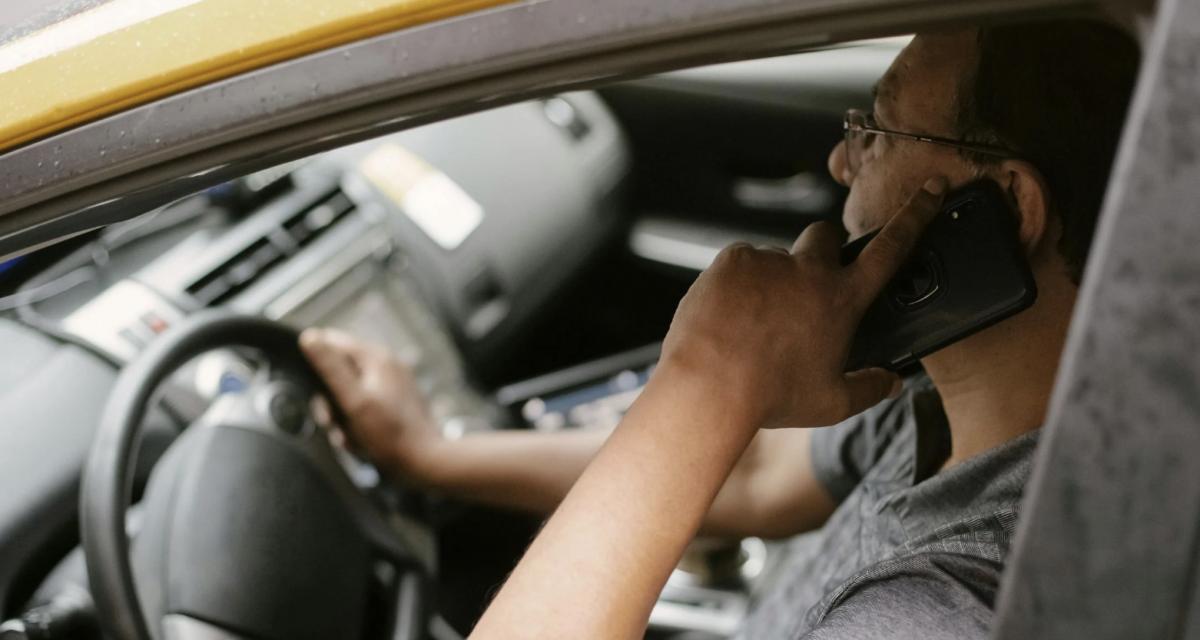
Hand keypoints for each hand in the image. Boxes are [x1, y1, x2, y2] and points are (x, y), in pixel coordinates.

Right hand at [299, 328, 441, 481]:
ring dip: (342, 418)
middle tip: (332, 422)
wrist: (427, 462)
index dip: (315, 364)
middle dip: (330, 400)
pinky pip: (364, 408)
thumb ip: (331, 368)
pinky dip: (357, 425)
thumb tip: (308, 336)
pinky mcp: (395, 403)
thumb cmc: (390, 434)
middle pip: (339, 372)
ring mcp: (392, 384)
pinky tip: (360, 441)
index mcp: (376, 358)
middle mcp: (386, 365)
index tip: (314, 391)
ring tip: (350, 437)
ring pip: (349, 394)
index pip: (332, 341)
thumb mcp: (354, 401)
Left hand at [659, 177, 946, 429]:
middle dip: (824, 248)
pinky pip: (740, 263)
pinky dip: (737, 284)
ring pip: (775, 257)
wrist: (710, 387)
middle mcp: (808, 270)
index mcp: (842, 299)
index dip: (916, 215)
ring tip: (753, 320)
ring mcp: (768, 261)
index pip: (891, 248)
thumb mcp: (831, 403)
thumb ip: (869, 389)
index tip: (930, 189)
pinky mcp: (732, 260)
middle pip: (827, 235)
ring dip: (771, 279)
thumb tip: (890, 381)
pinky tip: (730, 314)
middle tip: (808, 281)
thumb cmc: (769, 396)